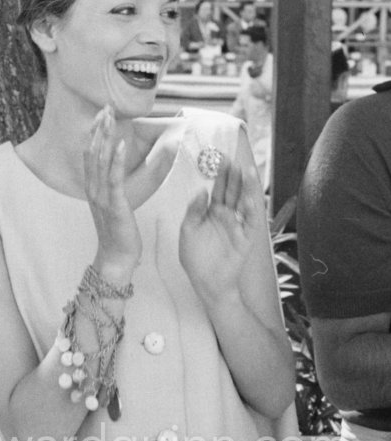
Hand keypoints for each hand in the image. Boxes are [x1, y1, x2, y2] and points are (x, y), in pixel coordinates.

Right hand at [84, 105, 141, 278]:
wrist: (116, 258)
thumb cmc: (118, 233)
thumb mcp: (112, 205)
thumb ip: (112, 188)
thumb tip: (116, 173)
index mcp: (93, 188)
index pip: (90, 154)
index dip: (94, 133)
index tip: (101, 114)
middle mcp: (93, 189)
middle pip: (93, 152)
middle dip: (99, 128)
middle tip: (105, 107)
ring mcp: (102, 197)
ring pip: (100, 160)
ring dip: (105, 137)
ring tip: (110, 117)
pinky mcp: (114, 205)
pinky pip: (114, 178)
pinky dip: (116, 160)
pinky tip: (120, 144)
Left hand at [179, 158, 257, 300]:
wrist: (206, 282)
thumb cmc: (195, 258)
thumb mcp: (187, 232)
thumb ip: (193, 212)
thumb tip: (201, 192)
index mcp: (212, 212)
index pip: (218, 189)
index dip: (219, 174)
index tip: (219, 158)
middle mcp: (227, 215)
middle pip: (232, 191)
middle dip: (234, 176)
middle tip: (234, 159)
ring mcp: (238, 225)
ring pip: (245, 202)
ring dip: (247, 187)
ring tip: (248, 171)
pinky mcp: (246, 238)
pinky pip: (250, 222)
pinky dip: (251, 210)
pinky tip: (249, 198)